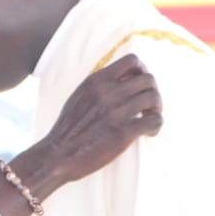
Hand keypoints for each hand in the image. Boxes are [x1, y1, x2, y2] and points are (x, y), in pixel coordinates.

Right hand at [36, 54, 162, 185]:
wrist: (58, 155)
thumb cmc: (69, 128)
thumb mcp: (80, 96)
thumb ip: (100, 85)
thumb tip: (124, 79)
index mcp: (97, 81)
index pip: (132, 61)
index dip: (142, 71)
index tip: (140, 85)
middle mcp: (108, 92)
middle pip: (148, 79)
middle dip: (153, 92)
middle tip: (149, 106)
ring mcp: (116, 112)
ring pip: (154, 98)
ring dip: (156, 108)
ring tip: (149, 118)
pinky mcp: (123, 132)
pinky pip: (154, 121)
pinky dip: (156, 126)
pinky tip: (148, 133)